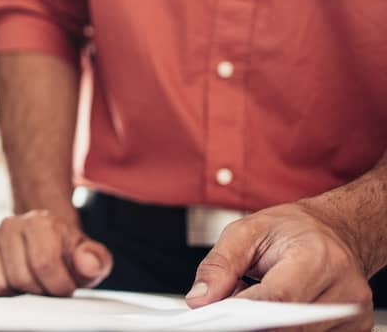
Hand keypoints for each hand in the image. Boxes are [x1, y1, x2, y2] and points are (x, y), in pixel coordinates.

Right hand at [0, 210, 111, 296]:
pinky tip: (13, 285)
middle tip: (48, 286)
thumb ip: (95, 259)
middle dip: (39, 292)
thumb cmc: (66, 251)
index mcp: (39, 222)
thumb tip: (86, 263)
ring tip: (31, 283)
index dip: (58, 285)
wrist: (44, 238)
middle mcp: (10, 226)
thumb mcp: (89, 255)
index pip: (44, 264)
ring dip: (18, 294)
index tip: (65, 287)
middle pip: (21, 278)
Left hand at [186, 203, 373, 330]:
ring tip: (256, 302)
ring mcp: (352, 314)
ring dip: (266, 325)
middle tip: (228, 313)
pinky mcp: (354, 329)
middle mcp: (343, 288)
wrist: (335, 231)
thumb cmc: (293, 230)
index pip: (279, 297)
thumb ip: (219, 265)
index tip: (217, 316)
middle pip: (287, 326)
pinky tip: (276, 313)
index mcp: (318, 257)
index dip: (244, 313)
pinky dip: (283, 328)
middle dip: (251, 322)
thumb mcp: (247, 231)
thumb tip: (199, 300)